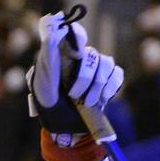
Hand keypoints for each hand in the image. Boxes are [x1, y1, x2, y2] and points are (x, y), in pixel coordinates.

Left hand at [28, 11, 124, 133]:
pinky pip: (117, 74)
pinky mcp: (109, 80)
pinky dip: (111, 87)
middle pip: (91, 54)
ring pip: (106, 63)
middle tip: (74, 96)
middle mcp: (81, 57)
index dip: (78, 37)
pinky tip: (102, 99)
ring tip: (87, 103)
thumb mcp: (42, 84)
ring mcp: (97, 68)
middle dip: (85, 78)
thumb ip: (48, 59)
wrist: (64, 127)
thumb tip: (54, 33)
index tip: (76, 53)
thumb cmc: (49, 104)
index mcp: (64, 54)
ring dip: (98, 86)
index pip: (74, 33)